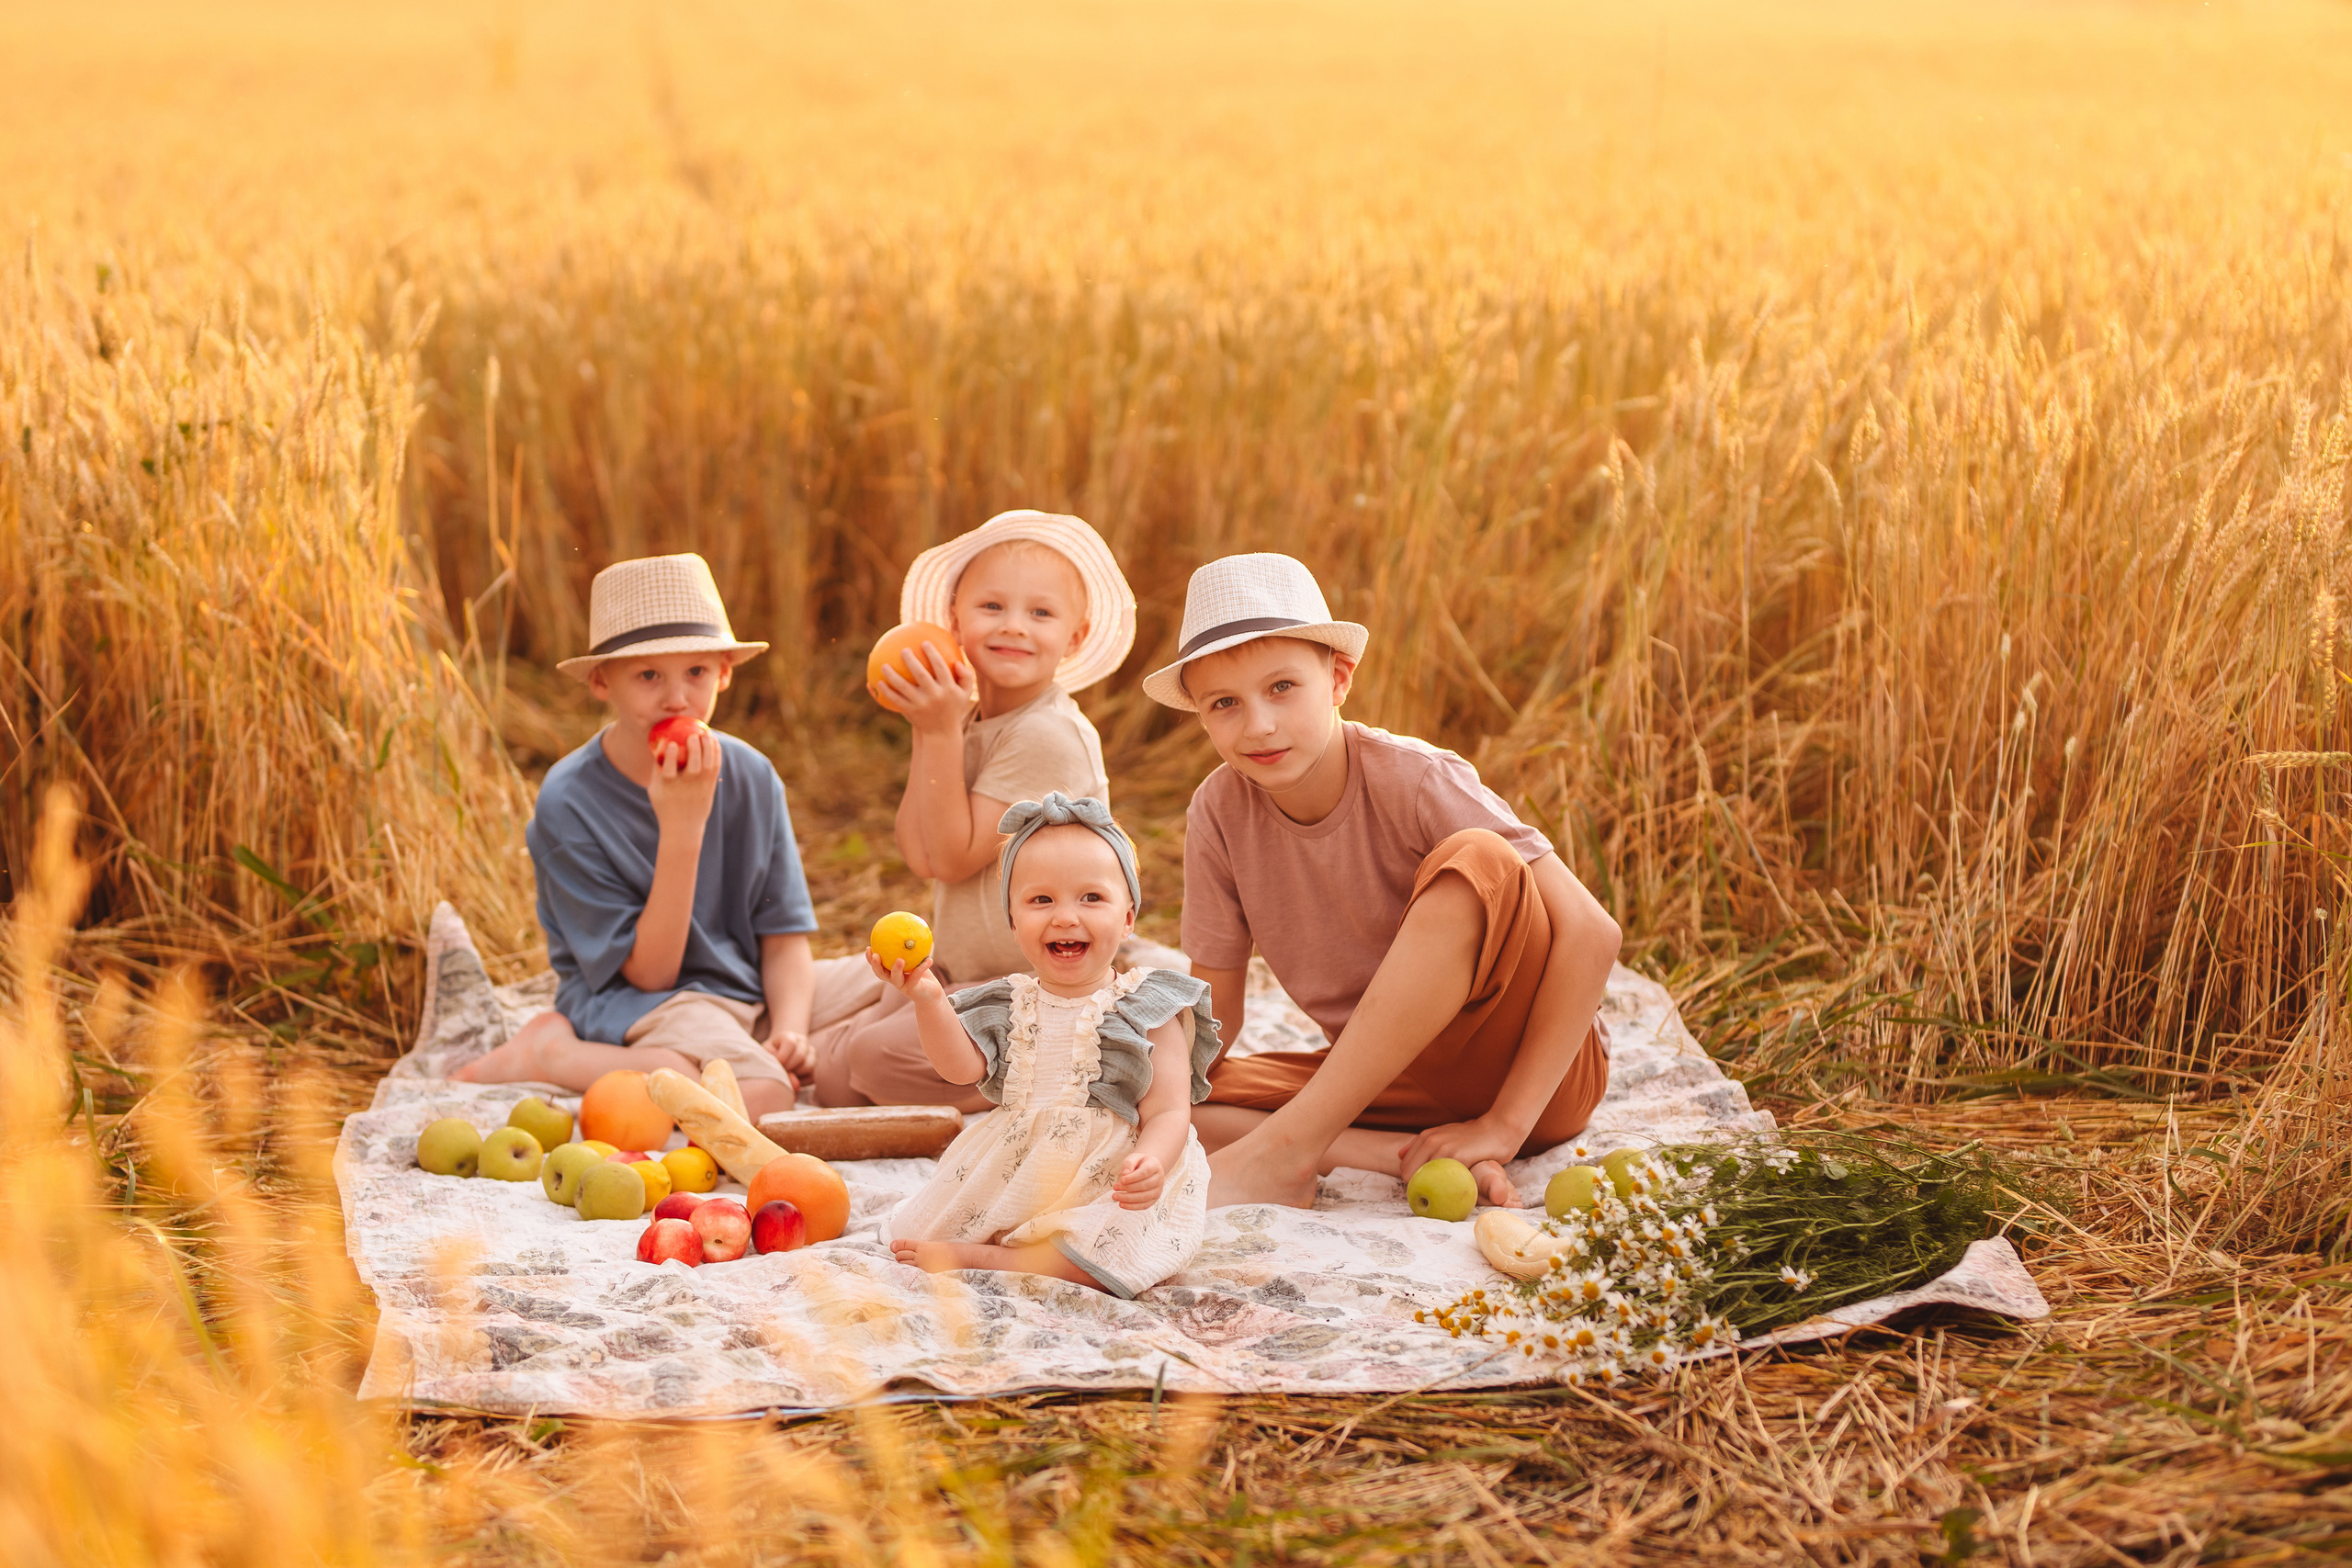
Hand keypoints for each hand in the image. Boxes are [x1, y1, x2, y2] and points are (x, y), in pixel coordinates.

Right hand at [646, 726, 721, 835]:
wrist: (683, 827)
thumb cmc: (665, 805)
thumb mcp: (654, 789)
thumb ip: (657, 768)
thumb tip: (659, 744)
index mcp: (669, 787)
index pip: (669, 769)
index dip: (671, 755)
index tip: (671, 742)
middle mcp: (686, 786)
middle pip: (694, 765)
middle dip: (695, 748)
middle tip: (693, 734)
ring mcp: (701, 787)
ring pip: (708, 764)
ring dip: (709, 747)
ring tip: (705, 733)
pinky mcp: (711, 786)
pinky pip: (716, 766)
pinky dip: (716, 752)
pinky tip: (713, 741)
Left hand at [764, 1026, 813, 1078]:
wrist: (779, 1052)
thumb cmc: (771, 1053)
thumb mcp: (766, 1052)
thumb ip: (773, 1060)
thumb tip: (790, 1075)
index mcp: (790, 1036)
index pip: (791, 1043)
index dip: (782, 1056)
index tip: (776, 1062)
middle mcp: (804, 1042)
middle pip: (800, 1056)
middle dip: (788, 1067)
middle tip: (780, 1070)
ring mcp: (811, 1054)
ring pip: (808, 1066)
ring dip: (795, 1074)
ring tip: (787, 1073)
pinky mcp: (815, 1067)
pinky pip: (811, 1077)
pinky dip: (801, 1081)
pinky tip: (793, 1078)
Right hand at [865, 949, 944, 1003]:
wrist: (931, 995)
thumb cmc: (923, 975)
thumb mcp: (917, 961)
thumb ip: (913, 950)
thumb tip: (912, 929)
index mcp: (892, 973)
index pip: (878, 967)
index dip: (871, 959)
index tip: (868, 948)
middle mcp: (895, 980)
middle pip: (881, 974)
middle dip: (876, 965)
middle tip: (876, 955)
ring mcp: (903, 986)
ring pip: (896, 978)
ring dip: (896, 969)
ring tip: (899, 960)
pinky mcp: (914, 989)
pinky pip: (917, 976)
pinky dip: (923, 967)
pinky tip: (929, 960)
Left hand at [870, 640, 976, 734]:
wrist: (942, 733)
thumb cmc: (953, 707)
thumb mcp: (965, 694)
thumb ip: (966, 676)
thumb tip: (957, 662)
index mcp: (949, 689)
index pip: (941, 668)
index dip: (933, 654)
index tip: (925, 642)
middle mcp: (935, 696)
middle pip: (921, 675)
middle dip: (911, 660)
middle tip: (904, 650)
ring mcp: (922, 705)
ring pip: (904, 687)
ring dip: (892, 675)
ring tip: (884, 665)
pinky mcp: (911, 712)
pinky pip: (896, 700)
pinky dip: (886, 691)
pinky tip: (876, 682)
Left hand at [1113, 1151, 1165, 1209]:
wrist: (1149, 1169)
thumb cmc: (1139, 1163)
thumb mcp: (1134, 1157)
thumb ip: (1129, 1163)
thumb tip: (1125, 1174)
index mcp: (1155, 1166)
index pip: (1145, 1173)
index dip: (1133, 1177)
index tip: (1121, 1180)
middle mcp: (1159, 1179)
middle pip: (1144, 1186)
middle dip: (1128, 1188)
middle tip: (1115, 1188)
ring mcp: (1158, 1190)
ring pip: (1144, 1197)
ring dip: (1128, 1199)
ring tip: (1115, 1197)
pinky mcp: (1154, 1199)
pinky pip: (1144, 1205)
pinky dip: (1132, 1206)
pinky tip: (1121, 1204)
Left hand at [1398, 1116, 1524, 1207]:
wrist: (1499, 1129)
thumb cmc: (1473, 1135)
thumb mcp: (1444, 1133)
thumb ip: (1422, 1143)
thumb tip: (1400, 1154)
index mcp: (1426, 1137)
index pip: (1404, 1168)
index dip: (1413, 1182)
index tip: (1426, 1189)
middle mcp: (1430, 1141)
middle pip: (1408, 1176)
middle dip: (1417, 1189)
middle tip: (1433, 1197)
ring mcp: (1443, 1149)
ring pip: (1422, 1180)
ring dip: (1429, 1192)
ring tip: (1442, 1198)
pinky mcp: (1458, 1158)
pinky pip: (1444, 1181)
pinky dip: (1447, 1192)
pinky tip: (1455, 1195)